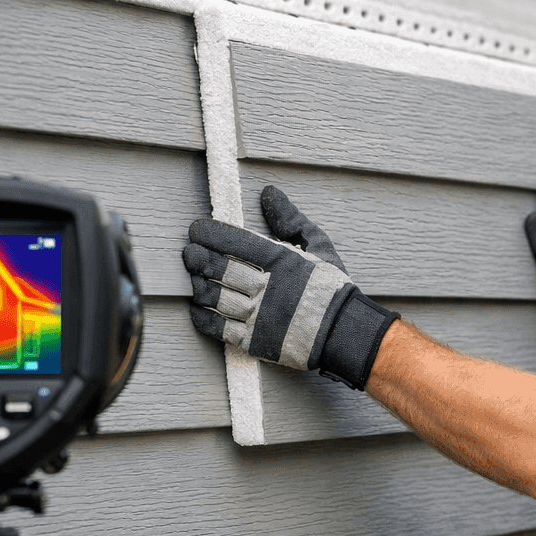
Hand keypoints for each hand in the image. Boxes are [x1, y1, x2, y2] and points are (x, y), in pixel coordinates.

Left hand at [182, 187, 397, 389]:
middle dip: (197, 258)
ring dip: (198, 285)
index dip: (210, 234)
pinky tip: (197, 307)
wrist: (346, 334)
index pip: (235, 242)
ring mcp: (258, 316)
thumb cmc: (333, 289)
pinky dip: (202, 316)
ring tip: (194, 278)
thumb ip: (292, 220)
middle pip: (218, 268)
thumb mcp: (320, 246)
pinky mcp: (254, 341)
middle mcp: (267, 287)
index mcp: (282, 260)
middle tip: (189, 253)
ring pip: (214, 297)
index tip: (197, 230)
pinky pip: (217, 328)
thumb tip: (269, 194)